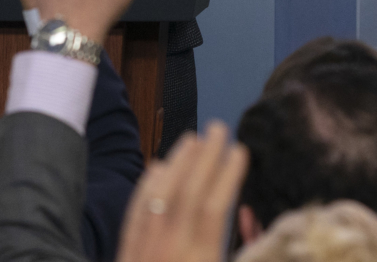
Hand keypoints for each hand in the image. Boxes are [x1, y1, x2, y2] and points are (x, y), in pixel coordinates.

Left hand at [115, 122, 248, 261]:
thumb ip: (242, 251)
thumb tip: (249, 219)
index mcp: (201, 259)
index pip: (214, 207)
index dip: (227, 175)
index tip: (238, 150)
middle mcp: (172, 248)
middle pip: (188, 191)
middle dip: (205, 156)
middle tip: (218, 129)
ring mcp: (146, 248)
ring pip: (160, 194)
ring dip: (177, 163)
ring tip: (191, 139)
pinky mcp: (127, 252)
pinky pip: (136, 211)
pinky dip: (147, 185)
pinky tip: (157, 168)